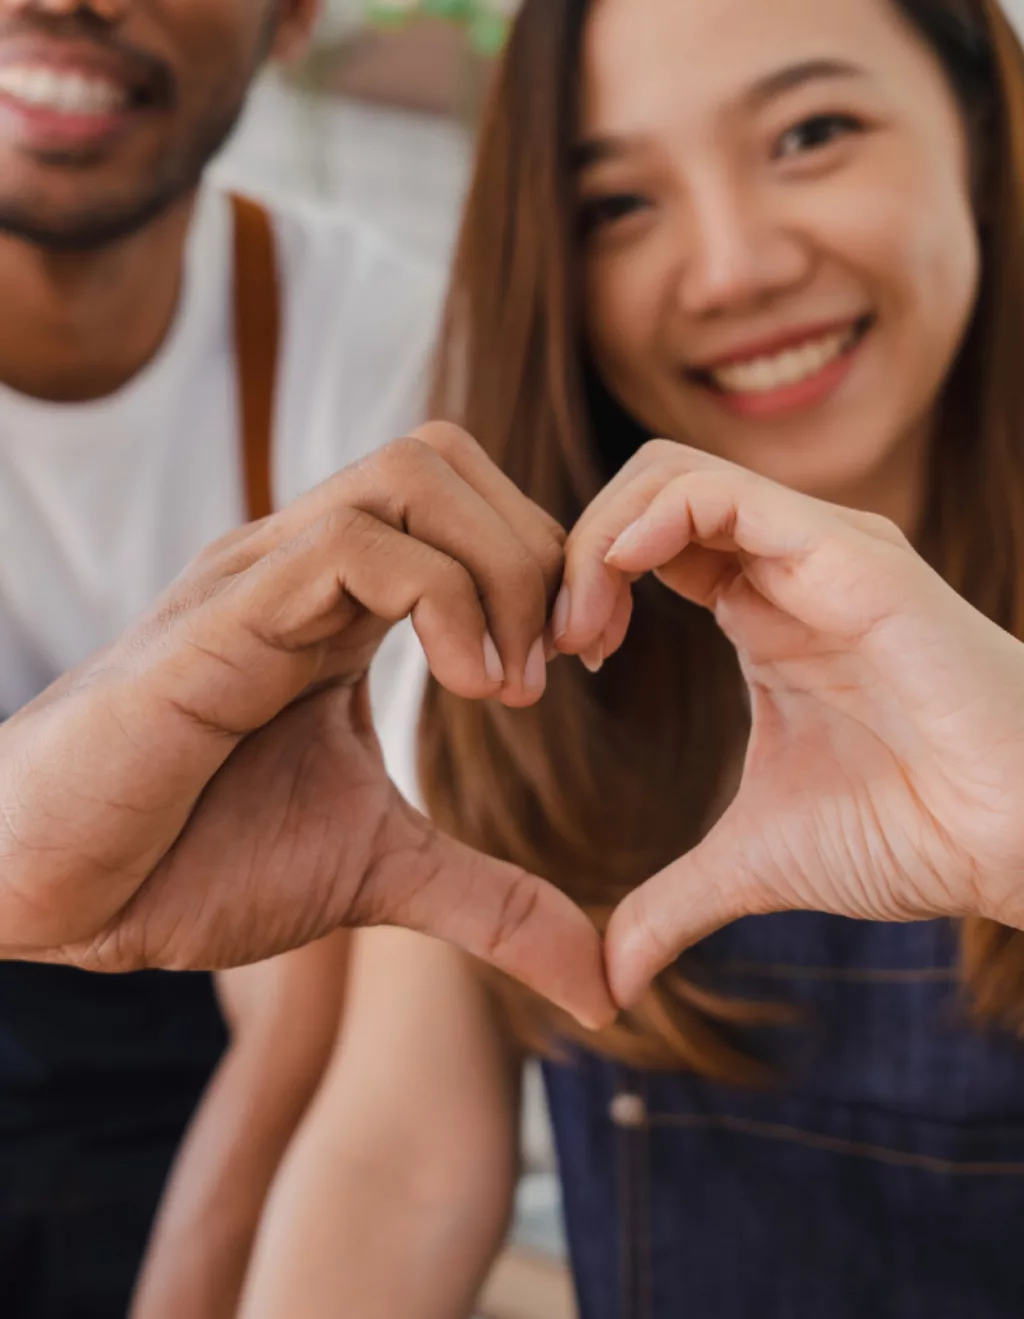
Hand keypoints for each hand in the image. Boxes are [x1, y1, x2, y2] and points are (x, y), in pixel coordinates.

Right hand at [0, 423, 612, 1029]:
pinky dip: (445, 601)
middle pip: (444, 455)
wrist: (49, 889)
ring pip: (410, 475)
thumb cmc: (190, 861)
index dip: (547, 562)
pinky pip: (352, 547)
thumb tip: (601, 984)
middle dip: (538, 548)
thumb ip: (493, 903)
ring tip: (509, 686)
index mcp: (337, 605)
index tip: (582, 661)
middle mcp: (299, 568)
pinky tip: (465, 688)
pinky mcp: (220, 622)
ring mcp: (257, 581)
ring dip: (501, 568)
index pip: (462, 499)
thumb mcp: (380, 875)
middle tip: (565, 662)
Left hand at [558, 440, 1023, 1008]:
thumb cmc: (910, 834)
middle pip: (643, 492)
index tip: (564, 667)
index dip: (582, 587)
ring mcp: (815, 548)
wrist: (1016, 843)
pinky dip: (643, 526)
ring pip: (668, 475)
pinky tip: (616, 588)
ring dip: (597, 542)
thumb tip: (609, 980)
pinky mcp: (845, 552)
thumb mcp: (755, 862)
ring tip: (585, 632)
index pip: (643, 542)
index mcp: (759, 608)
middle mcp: (784, 562)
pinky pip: (720, 493)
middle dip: (575, 556)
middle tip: (561, 647)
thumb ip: (672, 902)